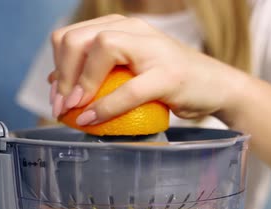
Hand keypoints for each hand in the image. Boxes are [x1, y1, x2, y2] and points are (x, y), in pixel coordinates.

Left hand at [49, 14, 247, 124]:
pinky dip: (105, 107)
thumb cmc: (168, 81)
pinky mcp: (168, 73)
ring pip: (101, 47)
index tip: (57, 96)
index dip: (57, 67)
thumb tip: (55, 82)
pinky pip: (128, 89)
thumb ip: (94, 72)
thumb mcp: (126, 72)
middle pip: (78, 38)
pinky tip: (91, 119)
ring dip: (79, 84)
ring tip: (74, 109)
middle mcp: (134, 29)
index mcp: (120, 26)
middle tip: (61, 106)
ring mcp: (152, 48)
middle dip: (62, 75)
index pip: (71, 36)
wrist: (214, 87)